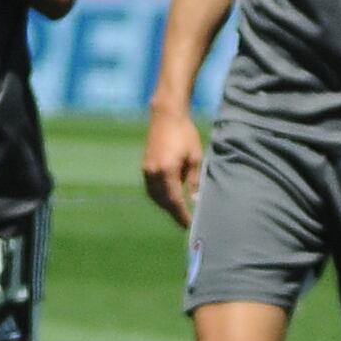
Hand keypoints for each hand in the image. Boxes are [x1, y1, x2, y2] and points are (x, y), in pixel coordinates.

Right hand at [140, 102, 204, 226]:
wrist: (167, 116)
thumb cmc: (185, 134)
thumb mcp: (195, 157)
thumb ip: (194, 180)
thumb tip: (195, 200)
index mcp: (167, 171)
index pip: (175, 200)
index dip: (182, 215)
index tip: (189, 225)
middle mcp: (153, 173)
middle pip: (163, 201)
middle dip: (174, 212)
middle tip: (185, 221)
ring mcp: (147, 169)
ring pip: (155, 196)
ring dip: (166, 205)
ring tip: (178, 211)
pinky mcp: (145, 166)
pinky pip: (151, 188)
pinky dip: (159, 196)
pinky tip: (169, 197)